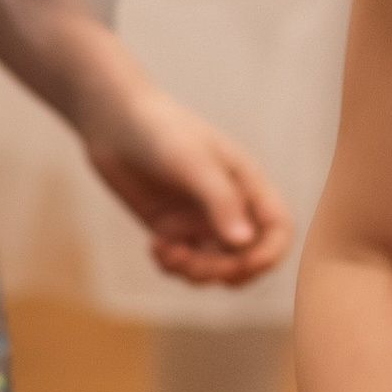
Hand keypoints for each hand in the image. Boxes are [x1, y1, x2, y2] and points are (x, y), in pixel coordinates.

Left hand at [76, 69, 293, 287]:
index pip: (278, 229)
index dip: (270, 253)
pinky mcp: (171, 229)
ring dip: (195, 272)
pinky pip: (183, 263)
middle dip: (224, 270)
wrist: (113, 120)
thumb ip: (220, 202)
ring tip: (166, 253)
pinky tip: (154, 247)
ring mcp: (199, 219)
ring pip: (214, 267)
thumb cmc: (161, 130)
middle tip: (190, 261)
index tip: (245, 264)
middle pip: (246, 257)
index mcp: (247, 184)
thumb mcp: (193, 162)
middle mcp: (229, 206)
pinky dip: (172, 265)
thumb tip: (244, 243)